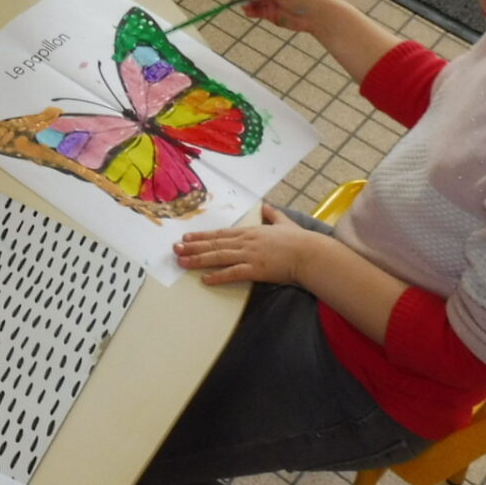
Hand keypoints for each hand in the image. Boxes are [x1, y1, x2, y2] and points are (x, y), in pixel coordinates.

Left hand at [173, 204, 319, 286]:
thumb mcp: (284, 222)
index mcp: (250, 231)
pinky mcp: (256, 269)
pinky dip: (218, 276)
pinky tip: (205, 279)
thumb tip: (267, 206)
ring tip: (182, 261)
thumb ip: (273, 214)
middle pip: (214, 244)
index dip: (202, 236)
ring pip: (218, 257)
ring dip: (198, 259)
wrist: (310, 253)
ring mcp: (249, 255)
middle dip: (193, 246)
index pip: (220, 233)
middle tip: (175, 248)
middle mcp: (246, 242)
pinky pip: (233, 273)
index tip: (186, 237)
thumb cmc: (299, 239)